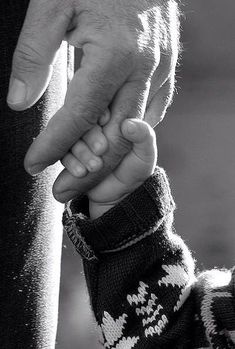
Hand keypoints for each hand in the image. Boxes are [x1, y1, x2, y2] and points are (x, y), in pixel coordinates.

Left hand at [7, 0, 178, 201]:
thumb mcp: (53, 5)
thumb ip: (35, 54)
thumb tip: (20, 102)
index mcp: (115, 53)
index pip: (80, 114)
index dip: (54, 144)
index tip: (33, 165)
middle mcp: (143, 69)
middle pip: (114, 137)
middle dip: (86, 169)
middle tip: (61, 191)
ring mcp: (159, 72)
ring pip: (134, 133)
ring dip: (107, 159)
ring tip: (81, 176)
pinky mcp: (165, 73)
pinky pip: (149, 116)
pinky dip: (128, 136)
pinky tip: (109, 145)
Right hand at [62, 118, 156, 218]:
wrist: (118, 195)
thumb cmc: (135, 170)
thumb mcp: (145, 155)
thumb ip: (144, 137)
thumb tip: (129, 124)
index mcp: (113, 119)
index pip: (101, 107)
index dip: (101, 112)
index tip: (105, 121)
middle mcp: (93, 126)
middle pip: (83, 121)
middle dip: (90, 135)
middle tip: (102, 149)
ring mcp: (80, 140)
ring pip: (70, 136)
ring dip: (80, 151)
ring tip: (95, 166)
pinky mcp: (70, 153)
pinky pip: (62, 152)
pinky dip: (70, 162)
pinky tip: (81, 172)